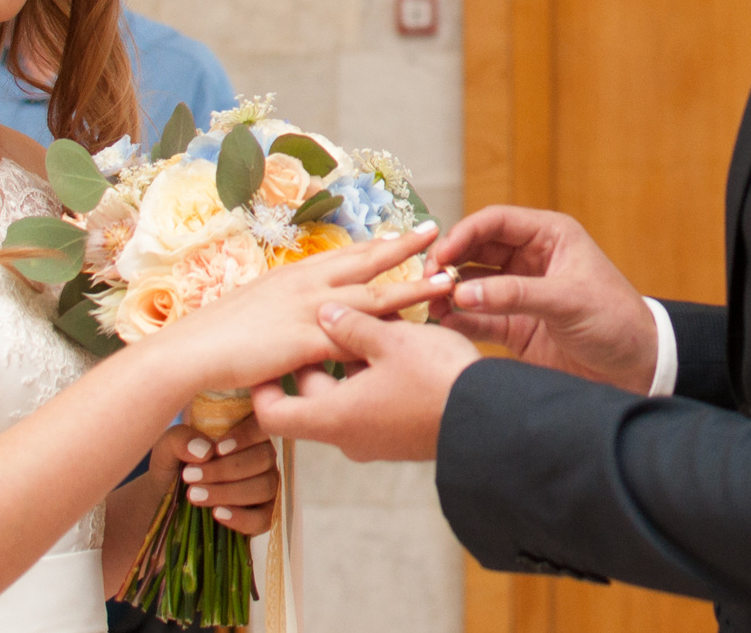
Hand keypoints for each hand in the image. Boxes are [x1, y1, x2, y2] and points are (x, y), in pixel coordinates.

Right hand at [141, 226, 445, 391]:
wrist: (189, 351)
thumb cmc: (217, 335)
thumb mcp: (258, 308)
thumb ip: (285, 307)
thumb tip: (301, 312)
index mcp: (295, 274)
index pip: (346, 254)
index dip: (378, 245)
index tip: (405, 234)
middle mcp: (307, 284)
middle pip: (367, 262)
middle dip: (405, 248)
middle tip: (437, 232)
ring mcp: (309, 310)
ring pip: (374, 297)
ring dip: (414, 288)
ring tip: (446, 280)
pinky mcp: (306, 341)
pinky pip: (355, 337)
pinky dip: (386, 334)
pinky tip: (414, 335)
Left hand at [147, 416, 279, 535]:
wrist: (166, 502)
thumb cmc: (174, 467)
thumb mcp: (167, 449)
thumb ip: (179, 439)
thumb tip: (205, 450)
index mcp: (248, 432)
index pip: (263, 426)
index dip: (247, 436)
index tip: (217, 450)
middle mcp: (265, 457)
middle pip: (264, 458)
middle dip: (225, 469)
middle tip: (191, 477)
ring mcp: (269, 486)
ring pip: (265, 487)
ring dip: (228, 492)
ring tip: (194, 496)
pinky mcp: (264, 515)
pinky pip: (265, 518)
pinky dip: (242, 518)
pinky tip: (217, 514)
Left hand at [251, 304, 481, 462]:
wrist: (490, 418)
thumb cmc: (435, 379)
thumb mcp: (389, 340)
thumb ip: (351, 325)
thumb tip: (323, 312)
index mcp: (332, 416)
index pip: (272, 414)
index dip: (259, 386)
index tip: (264, 358)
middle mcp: (347, 434)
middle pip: (310, 397)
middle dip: (315, 356)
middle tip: (323, 319)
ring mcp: (375, 437)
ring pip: (345, 394)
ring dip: (349, 360)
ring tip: (365, 321)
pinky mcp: (399, 433)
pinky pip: (370, 402)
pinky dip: (371, 373)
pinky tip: (392, 340)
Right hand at [425, 206, 654, 392]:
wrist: (637, 369)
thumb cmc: (616, 321)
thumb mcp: (568, 301)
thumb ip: (515, 295)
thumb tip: (461, 293)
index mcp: (550, 237)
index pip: (496, 222)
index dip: (464, 233)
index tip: (440, 254)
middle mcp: (530, 260)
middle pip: (476, 250)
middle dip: (449, 262)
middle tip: (425, 280)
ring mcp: (520, 293)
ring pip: (472, 284)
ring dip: (448, 291)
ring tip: (426, 302)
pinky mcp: (515, 327)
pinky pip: (477, 317)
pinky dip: (458, 318)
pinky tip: (440, 322)